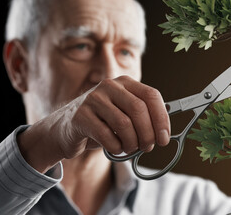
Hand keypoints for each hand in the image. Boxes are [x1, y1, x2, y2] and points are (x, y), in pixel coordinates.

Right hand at [18, 76, 170, 171]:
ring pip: (124, 124)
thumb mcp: (125, 114)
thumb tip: (164, 133)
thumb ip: (144, 118)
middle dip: (148, 134)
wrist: (66, 129)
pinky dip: (115, 147)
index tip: (164, 138)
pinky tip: (115, 148)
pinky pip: (106, 135)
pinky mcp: (80, 115)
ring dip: (132, 143)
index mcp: (126, 82)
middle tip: (148, 147)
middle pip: (139, 109)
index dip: (161, 118)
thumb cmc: (103, 122)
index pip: (151, 95)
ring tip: (130, 148)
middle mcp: (110, 86)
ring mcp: (93, 98)